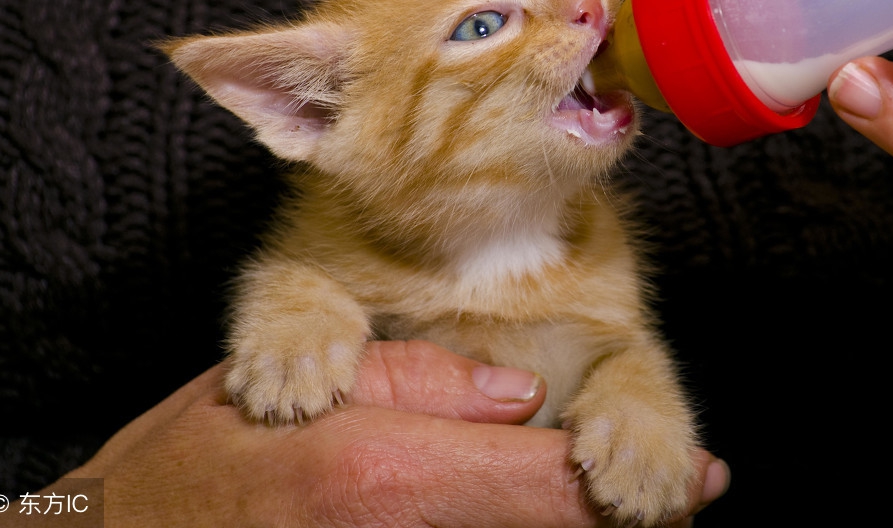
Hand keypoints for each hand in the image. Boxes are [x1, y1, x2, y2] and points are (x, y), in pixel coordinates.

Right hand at [0, 341, 726, 526]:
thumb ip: (423, 383)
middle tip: (673, 504)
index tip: (700, 483)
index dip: (628, 485)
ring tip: (615, 510)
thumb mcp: (299, 379)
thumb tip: (521, 397)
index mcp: (388, 474)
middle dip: (612, 520)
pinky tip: (530, 515)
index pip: (546, 484)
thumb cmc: (192, 466)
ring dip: (567, 527)